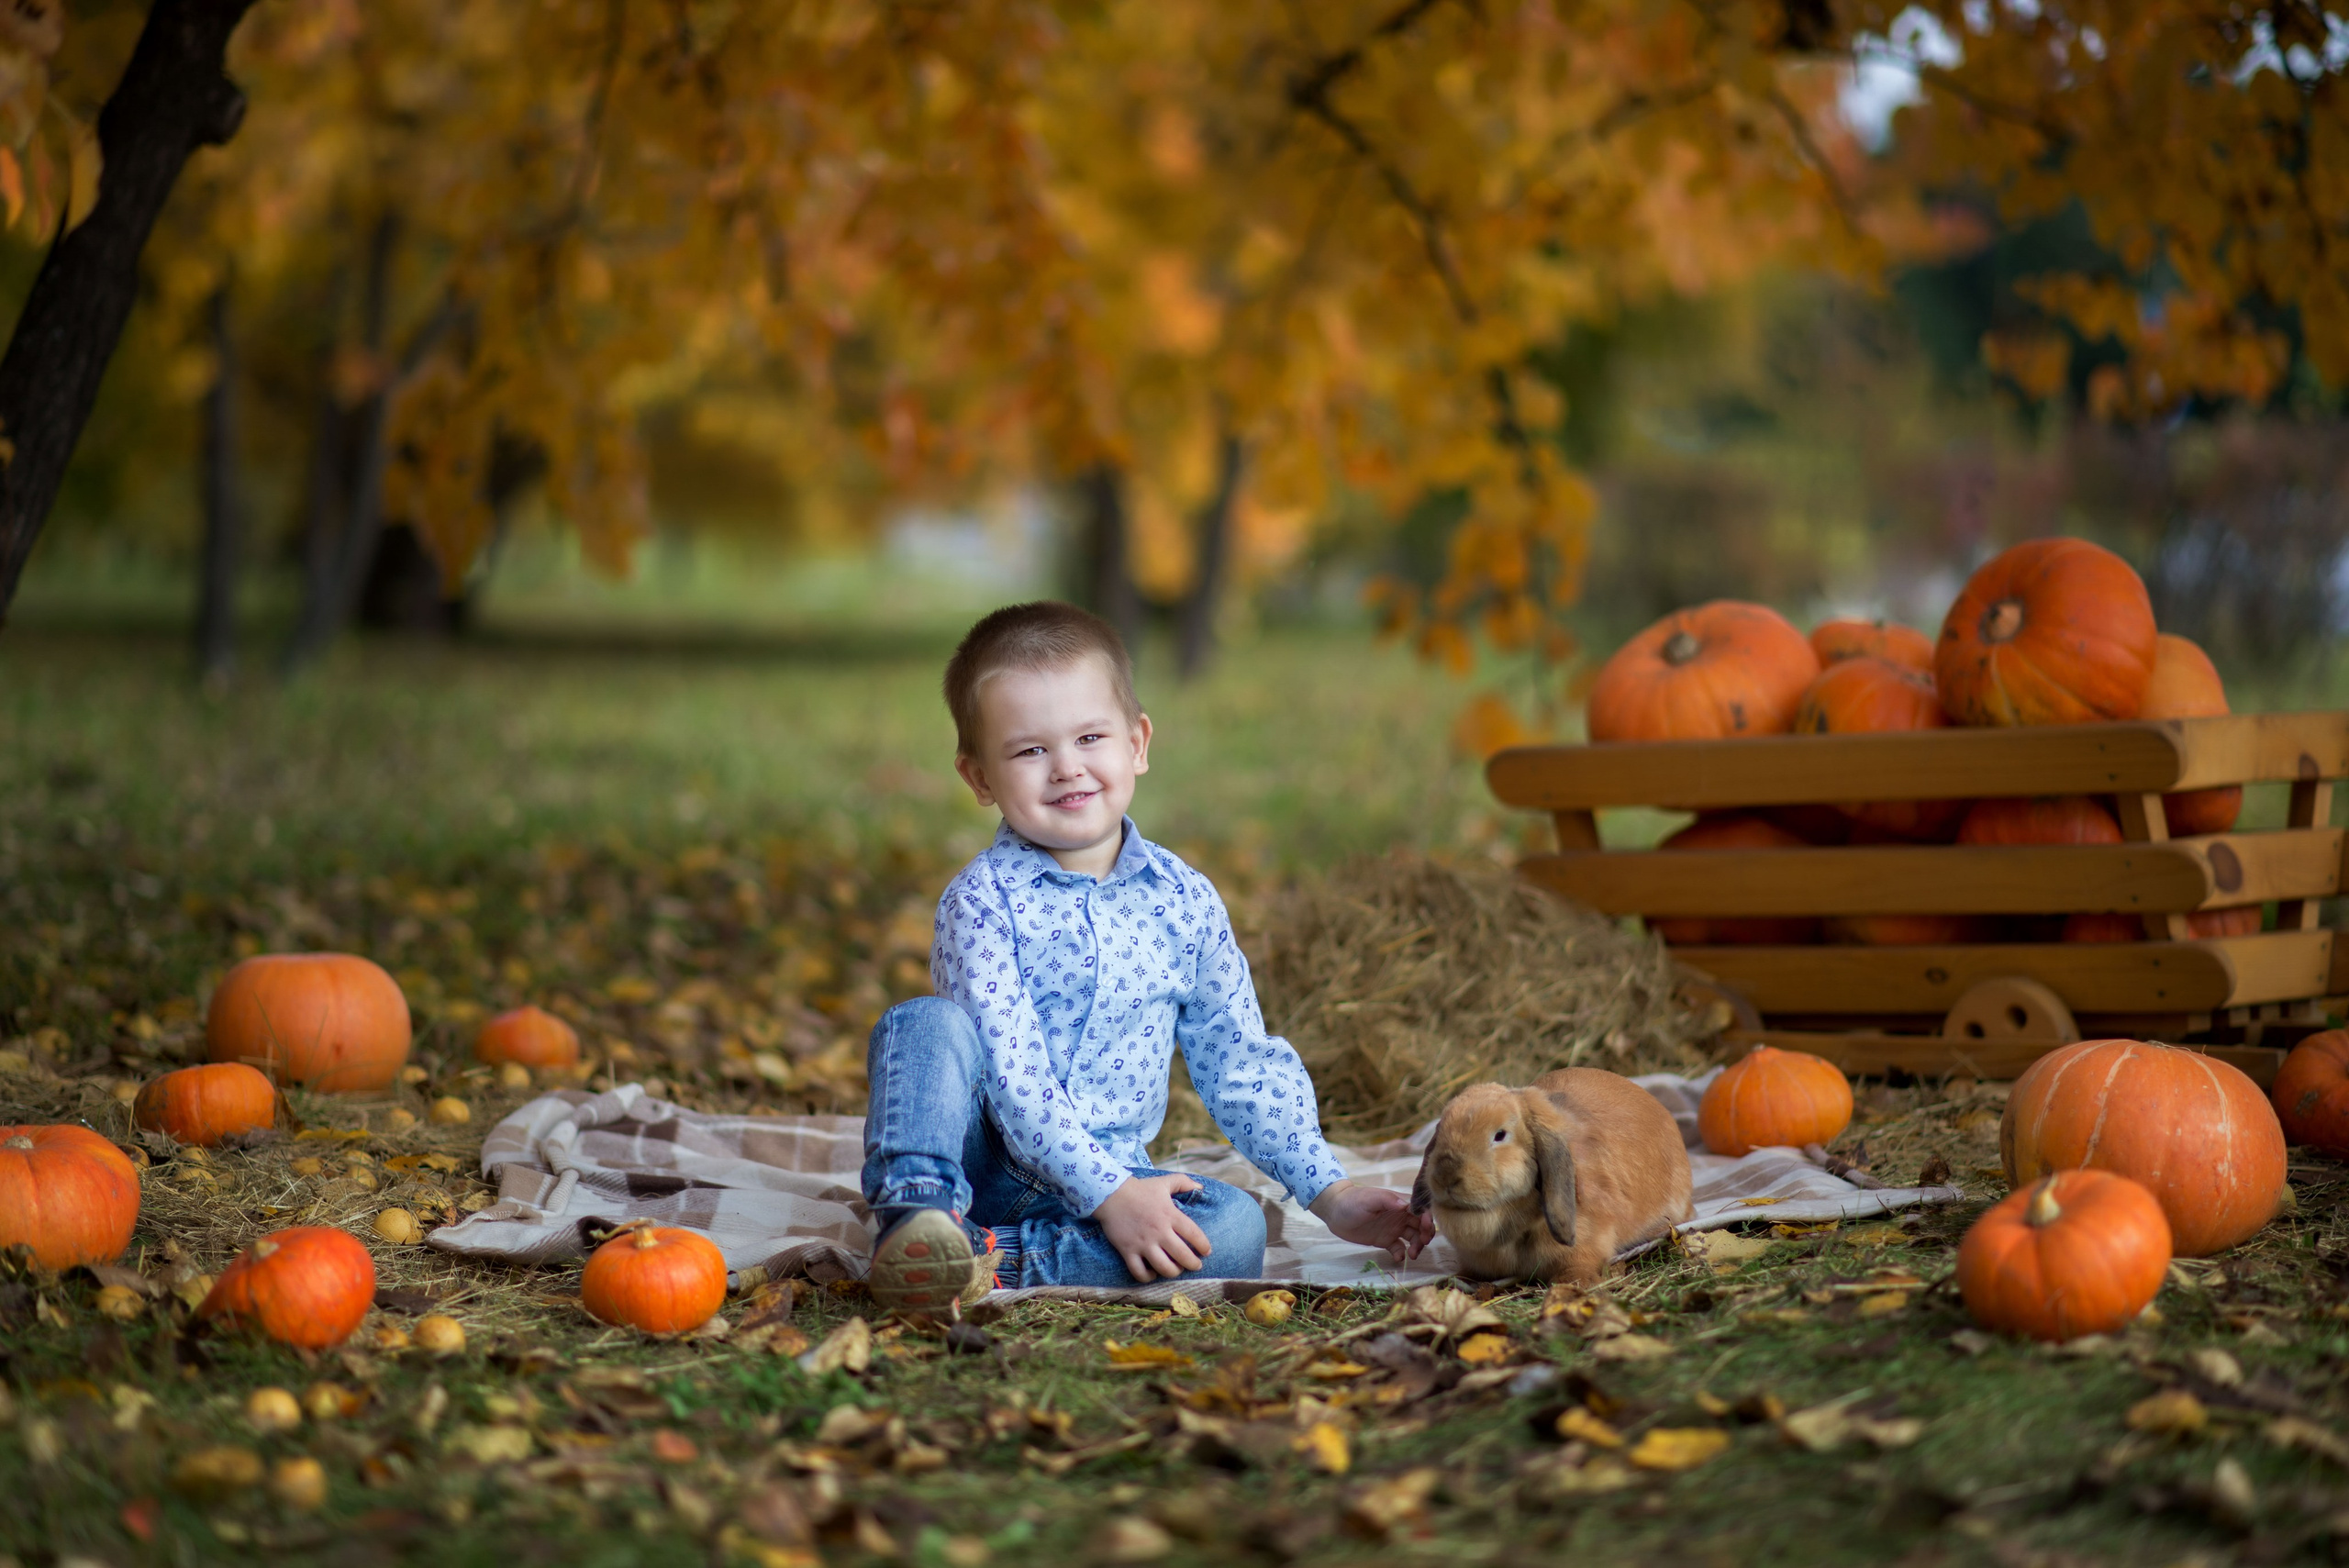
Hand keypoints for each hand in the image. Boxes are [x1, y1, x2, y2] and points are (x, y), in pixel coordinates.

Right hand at [1093, 1173, 1214, 1282]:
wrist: (1110, 1194)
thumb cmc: (1140, 1189)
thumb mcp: (1164, 1181)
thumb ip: (1184, 1182)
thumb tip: (1201, 1188)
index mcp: (1170, 1215)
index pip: (1194, 1234)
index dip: (1204, 1246)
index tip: (1207, 1251)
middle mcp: (1159, 1231)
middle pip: (1182, 1256)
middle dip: (1193, 1264)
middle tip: (1196, 1265)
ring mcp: (1143, 1242)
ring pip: (1164, 1268)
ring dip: (1174, 1272)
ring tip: (1176, 1269)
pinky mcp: (1127, 1250)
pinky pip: (1139, 1272)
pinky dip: (1148, 1277)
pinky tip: (1152, 1273)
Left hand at [1310, 1179, 1436, 1264]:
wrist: (1335, 1212)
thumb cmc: (1352, 1201)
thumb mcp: (1370, 1199)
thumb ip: (1388, 1200)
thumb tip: (1406, 1205)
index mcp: (1399, 1203)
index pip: (1420, 1209)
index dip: (1428, 1218)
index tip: (1426, 1228)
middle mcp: (1400, 1216)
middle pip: (1421, 1225)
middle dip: (1426, 1234)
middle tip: (1421, 1244)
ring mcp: (1393, 1228)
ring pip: (1413, 1238)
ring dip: (1417, 1246)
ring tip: (1412, 1255)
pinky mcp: (1385, 1240)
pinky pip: (1399, 1248)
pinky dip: (1402, 1254)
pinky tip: (1398, 1258)